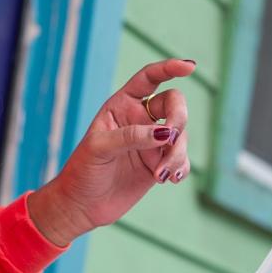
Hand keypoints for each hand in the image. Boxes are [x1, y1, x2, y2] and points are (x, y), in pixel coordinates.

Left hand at [28, 58, 195, 244]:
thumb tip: (166, 134)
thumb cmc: (82, 170)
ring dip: (177, 153)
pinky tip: (171, 179)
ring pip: (181, 135)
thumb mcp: (99, 148)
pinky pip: (182, 159)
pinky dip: (181, 167)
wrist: (82, 205)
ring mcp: (152, 142)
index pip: (149, 78)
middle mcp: (141, 119)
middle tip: (171, 138)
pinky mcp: (159, 164)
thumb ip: (131, 136)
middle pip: (174, 103)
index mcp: (122, 105)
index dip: (169, 68)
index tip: (189, 67)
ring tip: (161, 175)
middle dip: (179, 118)